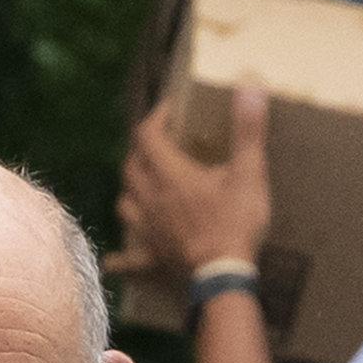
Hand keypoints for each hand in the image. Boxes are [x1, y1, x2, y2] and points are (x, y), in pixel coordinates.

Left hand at [107, 86, 272, 277]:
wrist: (222, 275)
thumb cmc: (235, 223)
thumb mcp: (248, 172)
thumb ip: (247, 129)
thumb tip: (249, 86)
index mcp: (171, 174)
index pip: (148, 136)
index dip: (155, 118)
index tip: (169, 110)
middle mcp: (151, 199)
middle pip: (131, 167)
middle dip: (140, 151)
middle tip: (157, 145)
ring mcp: (148, 230)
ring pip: (124, 203)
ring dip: (130, 190)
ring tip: (142, 186)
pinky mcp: (151, 258)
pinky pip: (127, 259)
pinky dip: (120, 258)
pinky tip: (113, 261)